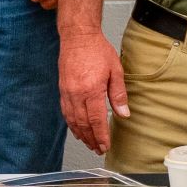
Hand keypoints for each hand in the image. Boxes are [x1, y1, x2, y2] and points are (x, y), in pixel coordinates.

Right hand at [59, 29, 127, 155]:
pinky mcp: (62, 89)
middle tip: (98, 149)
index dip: (101, 136)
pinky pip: (66, 112)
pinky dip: (71, 124)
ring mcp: (67, 92)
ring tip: (89, 143)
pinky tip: (77, 129)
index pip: (96, 120)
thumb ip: (119, 94)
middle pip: (83, 124)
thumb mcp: (115, 70)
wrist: (78, 37)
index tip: (105, 146)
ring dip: (81, 134)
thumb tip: (123, 114)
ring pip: (72, 120)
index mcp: (92, 90)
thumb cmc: (97, 50)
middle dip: (91, 139)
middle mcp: (77, 94)